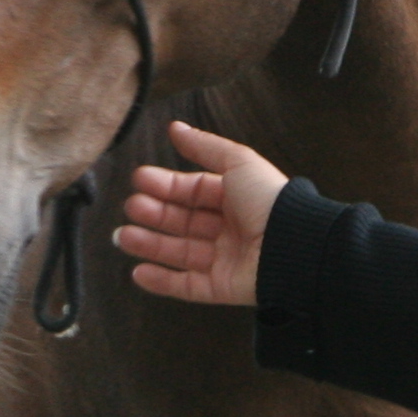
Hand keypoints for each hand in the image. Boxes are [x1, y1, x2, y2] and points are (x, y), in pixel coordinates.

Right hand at [112, 120, 287, 307]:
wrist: (294, 244)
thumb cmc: (269, 199)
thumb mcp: (238, 162)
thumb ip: (205, 146)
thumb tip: (175, 128)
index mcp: (234, 198)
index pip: (192, 191)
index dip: (166, 185)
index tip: (139, 180)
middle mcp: (229, 229)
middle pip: (183, 222)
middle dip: (154, 214)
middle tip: (130, 207)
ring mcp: (225, 260)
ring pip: (180, 253)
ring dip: (150, 245)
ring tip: (123, 237)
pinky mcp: (223, 288)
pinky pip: (188, 286)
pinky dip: (162, 281)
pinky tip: (138, 272)